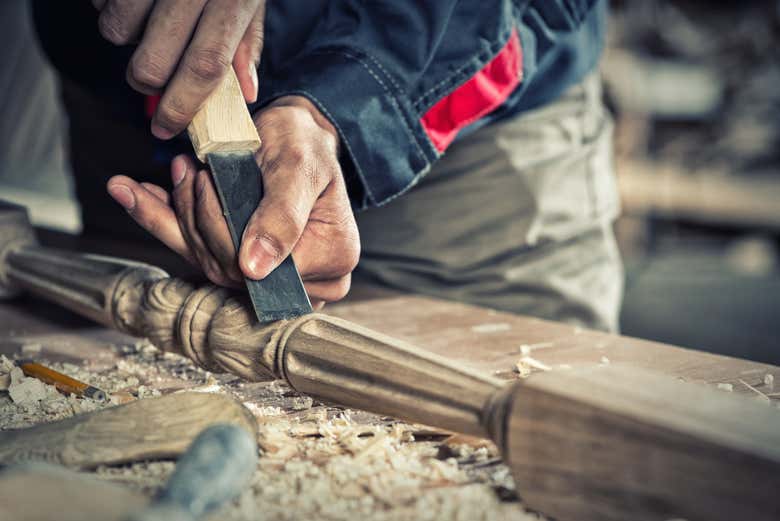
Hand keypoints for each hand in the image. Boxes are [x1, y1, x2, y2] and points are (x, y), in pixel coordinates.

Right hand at [93, 0, 264, 138]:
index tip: (166, 128)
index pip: (204, 67)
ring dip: (127, 38)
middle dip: (148, 82)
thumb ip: (246, 40)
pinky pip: (99, 1)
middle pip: (151, 63)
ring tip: (147, 17)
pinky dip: (109, 5)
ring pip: (116, 33)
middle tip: (154, 76)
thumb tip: (245, 91)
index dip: (182, 107)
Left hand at [106, 96, 360, 307]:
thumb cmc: (306, 145)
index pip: (263, 272)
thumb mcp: (299, 170)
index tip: (206, 182)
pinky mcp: (241, 264)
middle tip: (188, 169)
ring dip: (180, 215)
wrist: (296, 134)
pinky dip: (161, 221)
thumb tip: (254, 270)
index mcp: (331, 265)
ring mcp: (270, 277)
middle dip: (198, 218)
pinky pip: (197, 253)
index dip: (223, 230)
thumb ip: (282, 217)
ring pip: (208, 263)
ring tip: (178, 172)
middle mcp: (305, 281)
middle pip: (230, 270)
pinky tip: (133, 194)